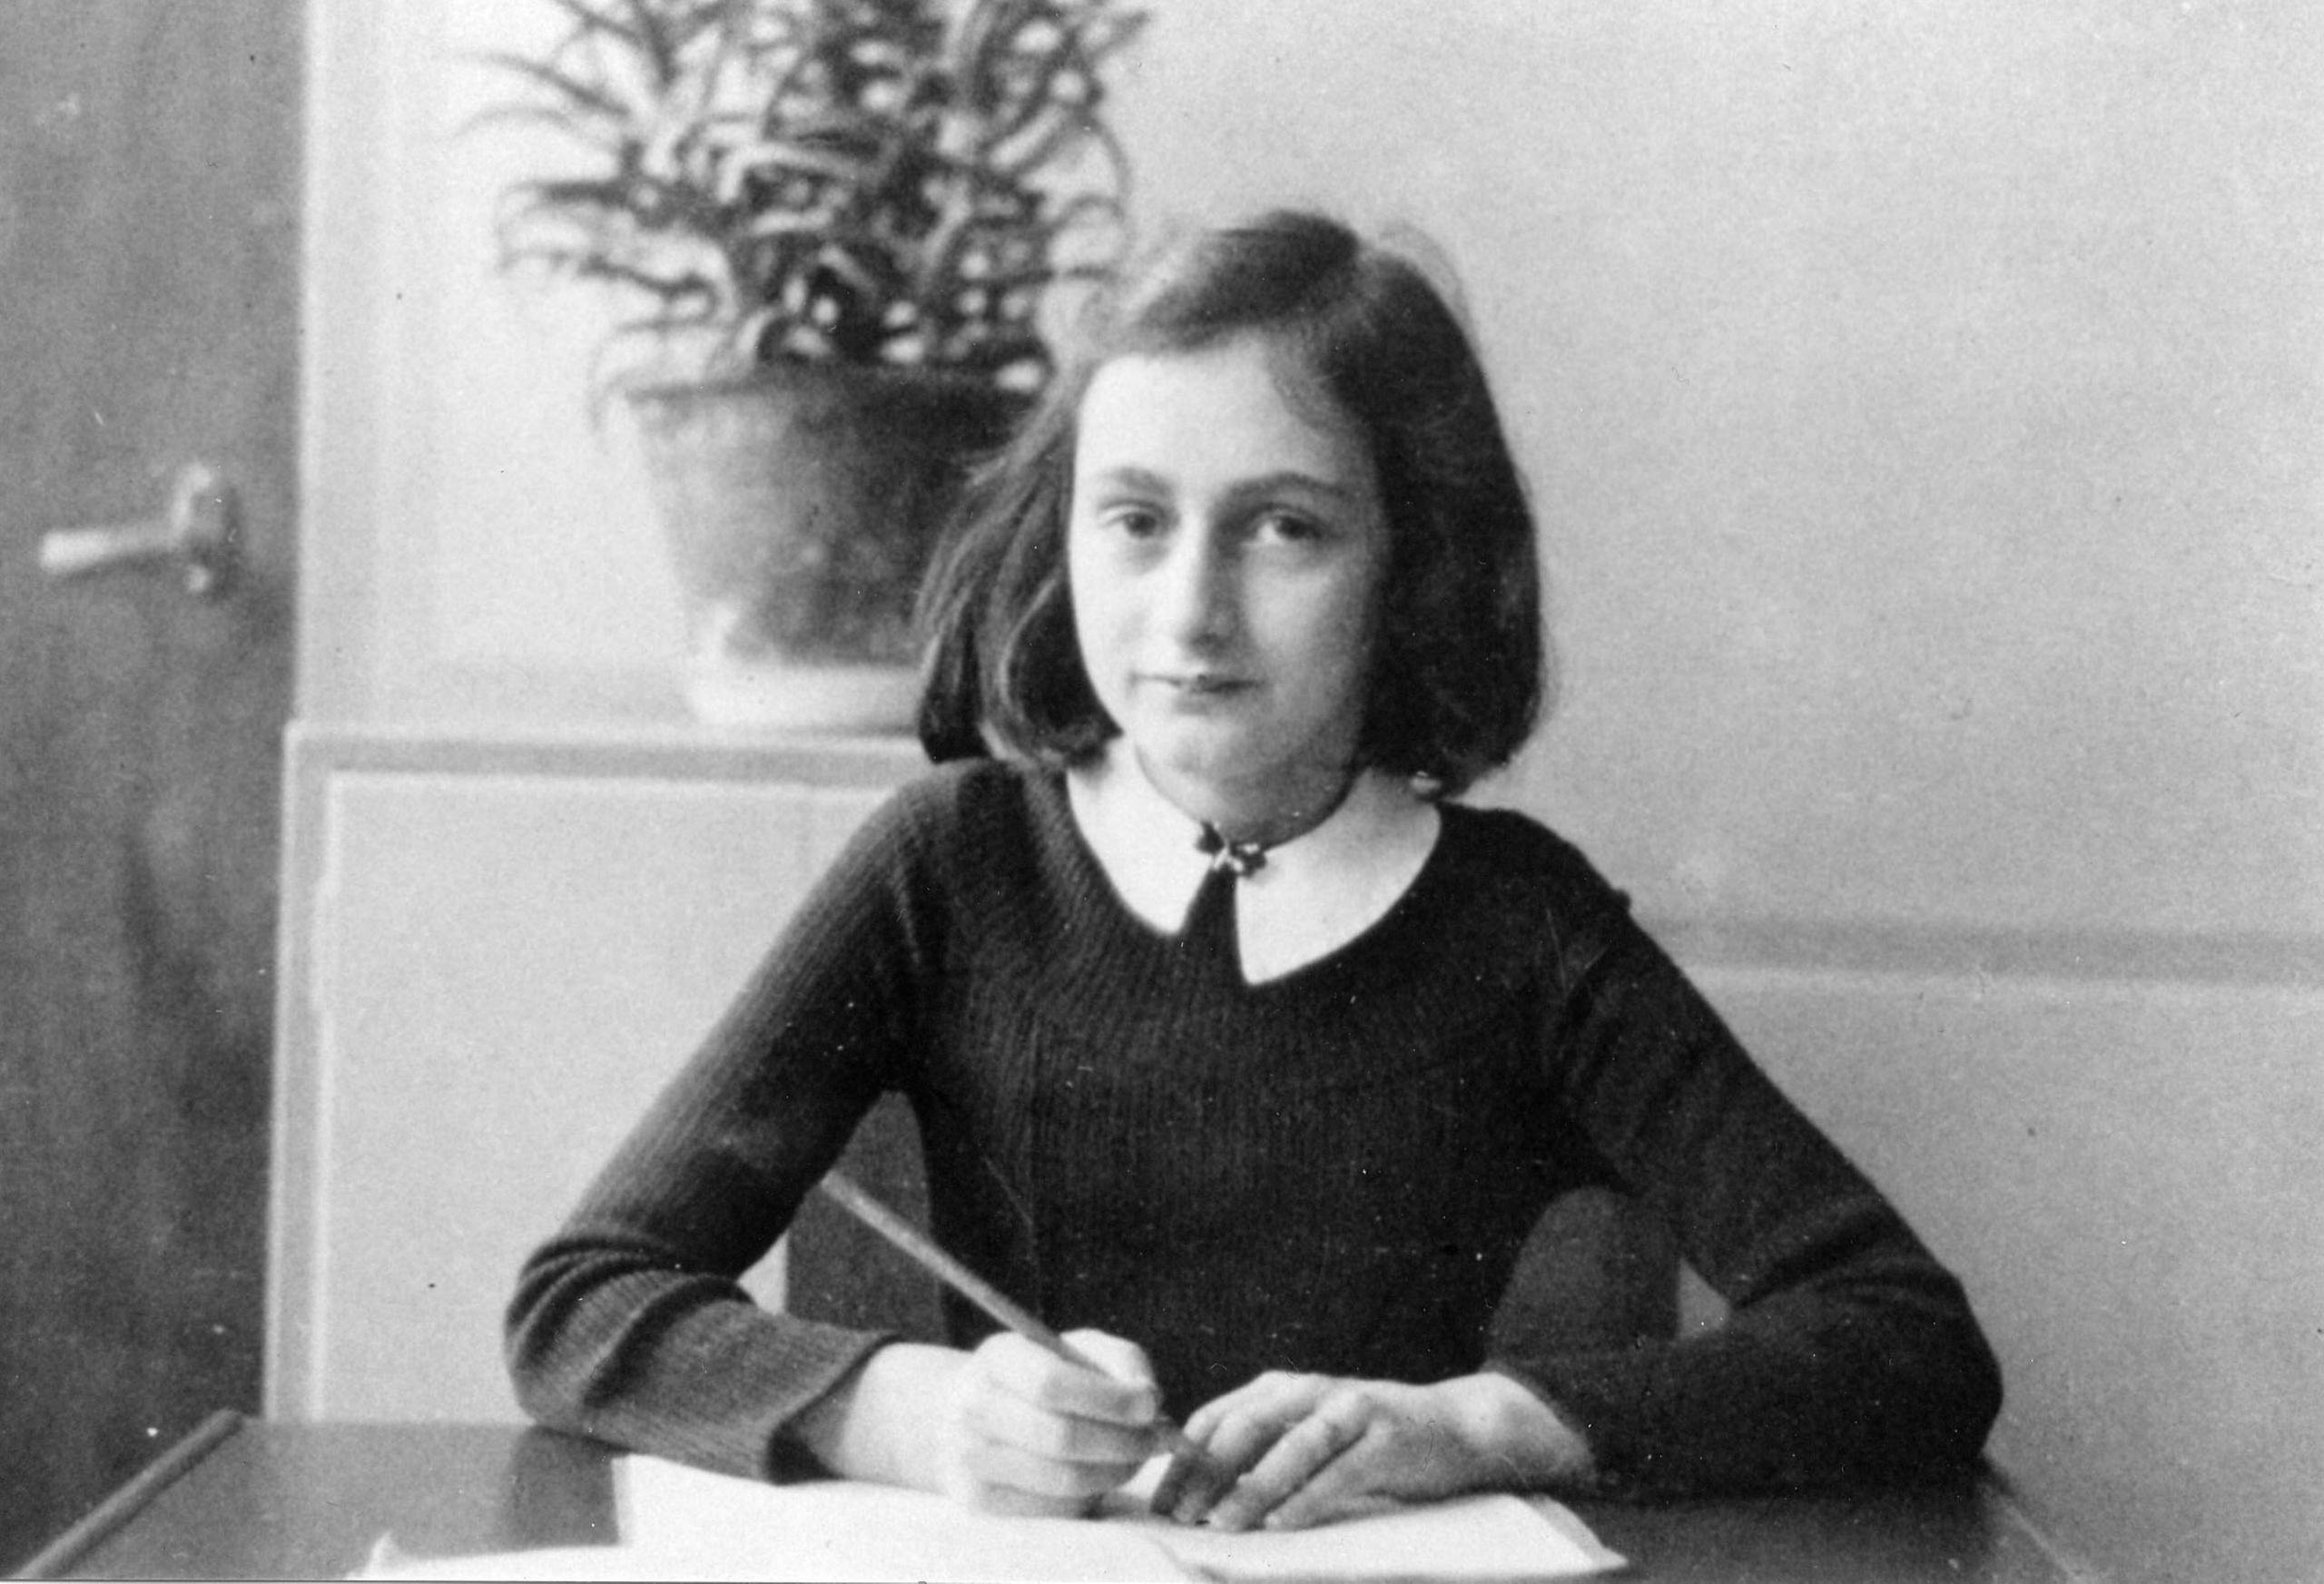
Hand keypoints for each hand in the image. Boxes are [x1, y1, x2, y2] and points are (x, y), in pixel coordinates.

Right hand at [929, 1329, 1163, 1517]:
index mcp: (998, 1358)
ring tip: (1139, 1455)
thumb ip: (1121, 1361)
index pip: (1051, 1383)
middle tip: (1159, 1438)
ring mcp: (971, 1459)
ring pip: (1063, 1480)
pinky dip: (1092, 1494)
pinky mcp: (981, 1501)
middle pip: (1061, 1437)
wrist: (973, 1412)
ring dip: (1117, 1471)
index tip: (1151, 1405)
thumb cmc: (1044, 1373)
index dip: (1108, 1399)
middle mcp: (974, 1408)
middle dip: (1124, 1441)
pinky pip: (1055, 1509)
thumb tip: (1149, 1400)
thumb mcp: (1079, 1349)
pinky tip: (1104, 1473)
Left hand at [1151, 1371, 1590, 1531]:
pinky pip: (1340, 1470)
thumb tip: (1196, 1492)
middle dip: (1208, 1473)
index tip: (1161, 1502)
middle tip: (1184, 1515)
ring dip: (1252, 1486)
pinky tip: (1282, 1523)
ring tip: (1223, 1521)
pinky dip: (1307, 1498)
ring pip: (1291, 1445)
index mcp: (1280, 1388)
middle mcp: (1310, 1390)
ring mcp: (1350, 1410)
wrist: (1453, 1428)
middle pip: (1245, 1426)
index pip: (1215, 1418)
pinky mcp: (1385, 1437)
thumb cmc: (1364, 1440)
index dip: (1184, 1460)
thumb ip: (1258, 1450)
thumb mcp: (1304, 1434)